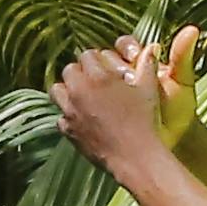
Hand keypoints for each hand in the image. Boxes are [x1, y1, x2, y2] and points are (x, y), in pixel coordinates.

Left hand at [47, 32, 177, 170]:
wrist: (134, 156)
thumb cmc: (144, 121)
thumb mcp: (149, 89)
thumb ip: (146, 65)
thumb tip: (150, 48)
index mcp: (99, 77)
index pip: (86, 55)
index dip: (95, 59)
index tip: (102, 67)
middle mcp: (80, 91)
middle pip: (68, 70)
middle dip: (79, 72)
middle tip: (92, 81)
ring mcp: (70, 111)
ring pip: (56, 90)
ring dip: (67, 90)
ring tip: (81, 97)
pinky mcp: (67, 130)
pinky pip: (60, 116)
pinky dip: (68, 116)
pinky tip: (82, 119)